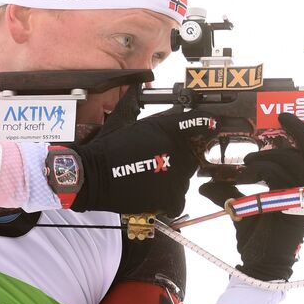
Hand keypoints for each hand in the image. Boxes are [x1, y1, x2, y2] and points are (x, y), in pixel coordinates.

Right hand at [47, 109, 213, 216]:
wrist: (93, 175)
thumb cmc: (107, 150)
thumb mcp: (126, 121)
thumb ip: (144, 113)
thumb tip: (150, 101)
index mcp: (165, 128)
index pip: (197, 122)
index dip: (206, 124)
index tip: (210, 126)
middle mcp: (175, 150)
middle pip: (193, 155)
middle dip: (181, 159)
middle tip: (160, 164)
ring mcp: (175, 175)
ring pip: (186, 179)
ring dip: (174, 180)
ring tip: (152, 180)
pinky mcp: (169, 197)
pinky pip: (180, 201)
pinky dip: (170, 201)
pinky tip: (157, 195)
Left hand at [198, 113, 303, 280]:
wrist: (260, 266)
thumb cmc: (259, 240)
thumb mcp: (246, 208)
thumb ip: (233, 191)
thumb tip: (207, 184)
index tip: (288, 121)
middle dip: (300, 131)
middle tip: (281, 119)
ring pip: (294, 160)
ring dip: (268, 155)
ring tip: (248, 164)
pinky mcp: (290, 204)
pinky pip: (277, 174)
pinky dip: (260, 168)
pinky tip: (247, 175)